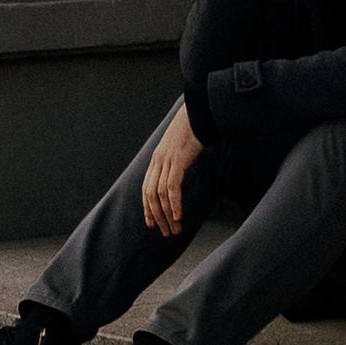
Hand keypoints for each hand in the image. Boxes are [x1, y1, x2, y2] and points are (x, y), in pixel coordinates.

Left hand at [141, 104, 202, 237]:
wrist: (199, 112)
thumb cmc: (192, 130)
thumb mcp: (179, 148)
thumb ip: (175, 163)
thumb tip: (178, 177)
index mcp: (157, 159)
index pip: (146, 189)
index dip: (147, 208)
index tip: (152, 223)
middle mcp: (158, 160)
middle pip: (151, 195)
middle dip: (157, 216)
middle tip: (166, 232)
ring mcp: (166, 160)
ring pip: (160, 194)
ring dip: (167, 215)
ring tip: (175, 229)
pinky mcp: (177, 159)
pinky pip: (172, 186)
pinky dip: (174, 203)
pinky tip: (178, 215)